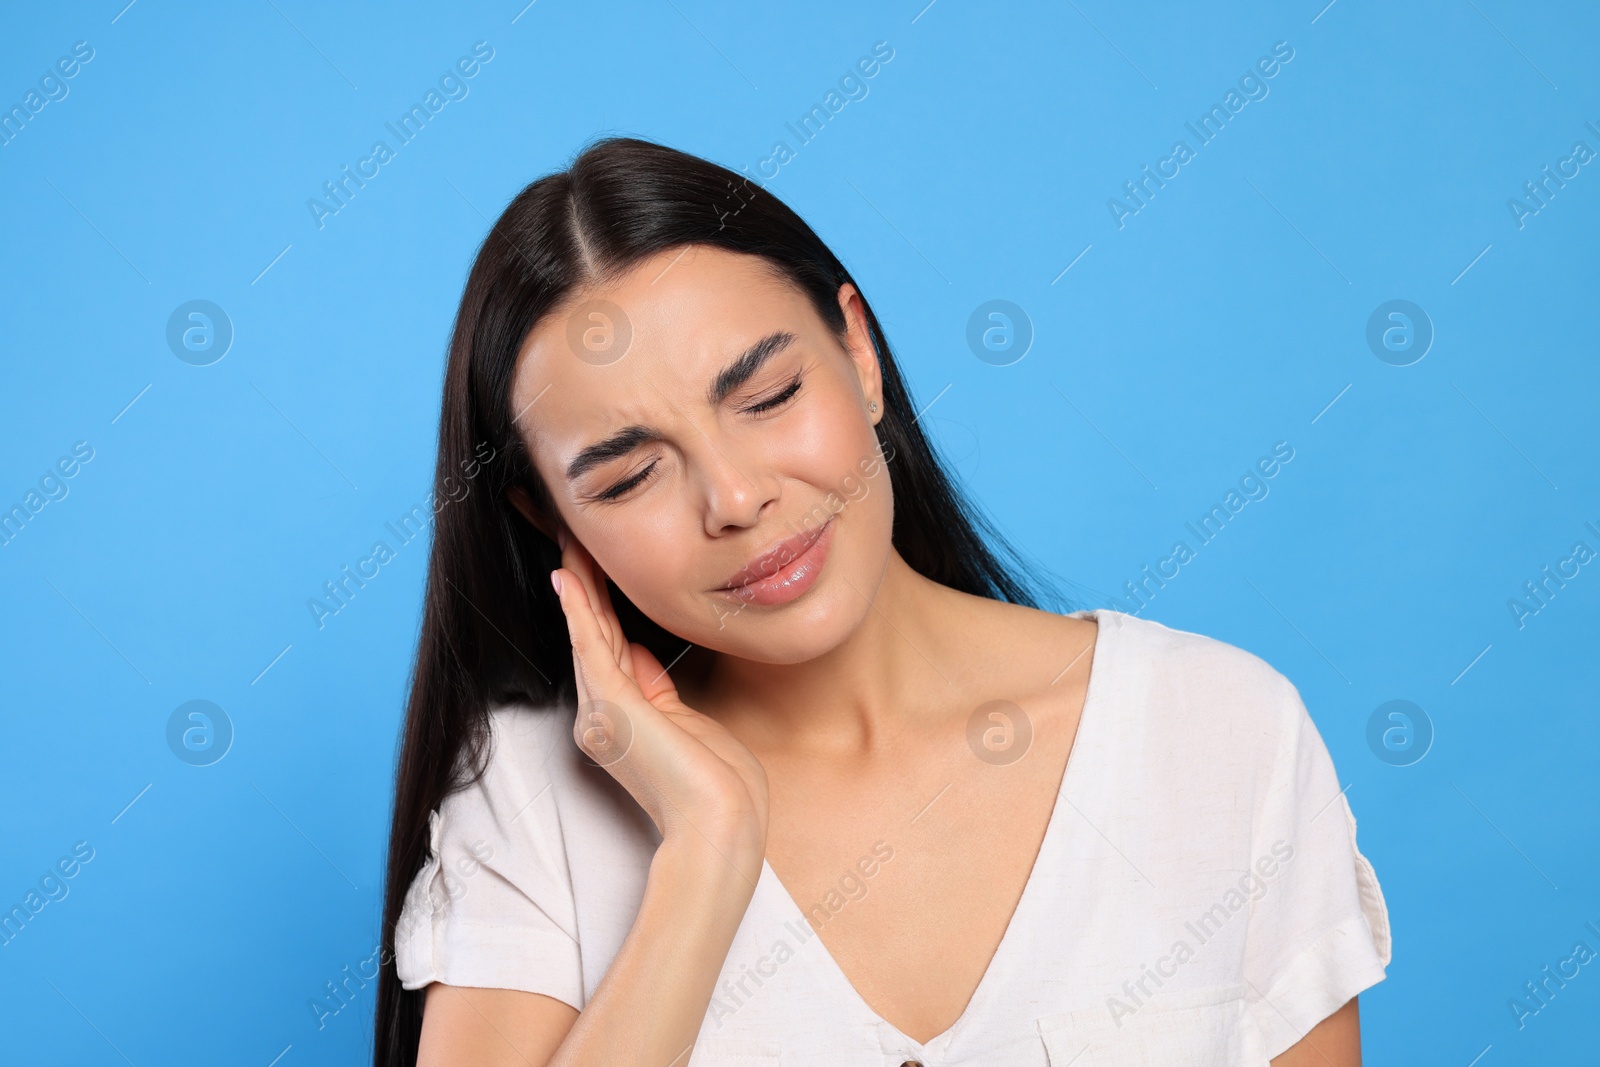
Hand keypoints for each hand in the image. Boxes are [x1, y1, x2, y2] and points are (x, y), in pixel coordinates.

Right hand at [550, 527, 768, 881]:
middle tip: (567, 534)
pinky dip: (578, 608)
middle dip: (582, 581)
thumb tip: (643, 655)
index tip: (595, 566)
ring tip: (566, 537)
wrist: (722, 830)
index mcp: (622, 721)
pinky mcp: (613, 708)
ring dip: (577, 580)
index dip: (599, 605)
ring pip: (586, 631)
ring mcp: (604, 712)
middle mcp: (602, 716)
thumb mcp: (689, 725)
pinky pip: (590, 646)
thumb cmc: (721, 790)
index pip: (608, 649)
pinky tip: (567, 575)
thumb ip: (662, 691)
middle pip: (591, 632)